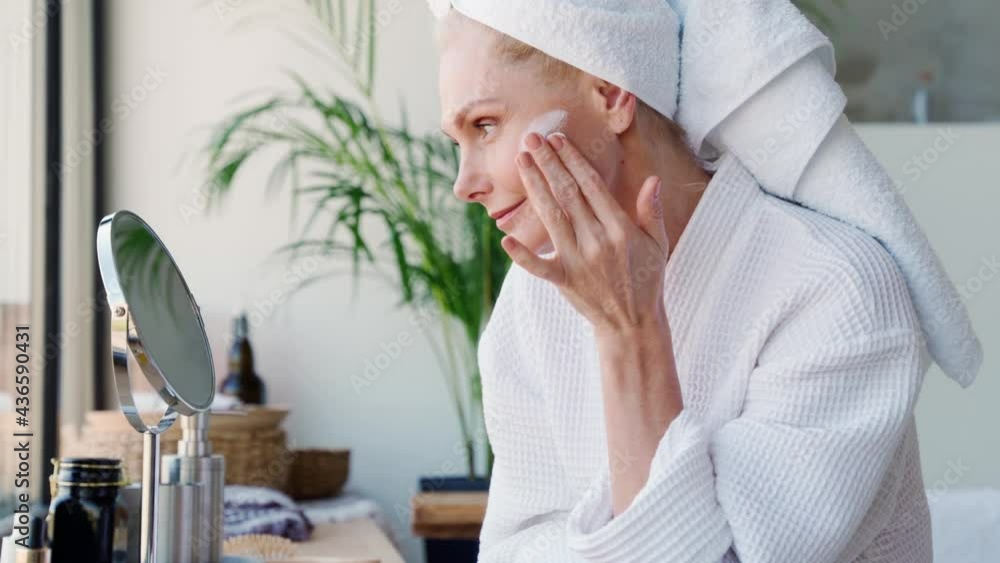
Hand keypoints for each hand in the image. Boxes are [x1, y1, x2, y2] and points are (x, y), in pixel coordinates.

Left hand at [503, 132, 669, 336]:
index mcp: (620, 228)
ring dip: (535, 186)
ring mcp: (579, 261)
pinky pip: (539, 266)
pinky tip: (505, 238)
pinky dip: (522, 254)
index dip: (573, 160)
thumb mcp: (658, 243)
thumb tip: (653, 180)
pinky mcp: (564, 280)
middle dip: (549, 163)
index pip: (592, 185)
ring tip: (522, 161)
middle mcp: (597, 241)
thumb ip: (651, 211)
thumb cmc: (646, 279)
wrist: (633, 323)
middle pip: (568, 194)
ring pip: (552, 216)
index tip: (558, 139)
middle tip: (531, 138)